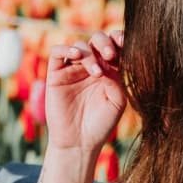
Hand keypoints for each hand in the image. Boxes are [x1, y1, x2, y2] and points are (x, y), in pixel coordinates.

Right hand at [45, 31, 126, 151]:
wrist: (79, 142)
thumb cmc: (101, 123)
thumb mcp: (117, 100)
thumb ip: (117, 77)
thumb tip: (109, 59)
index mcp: (109, 70)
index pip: (114, 46)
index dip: (119, 39)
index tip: (127, 43)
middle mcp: (91, 66)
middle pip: (97, 40)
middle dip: (105, 43)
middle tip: (111, 55)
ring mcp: (73, 69)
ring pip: (80, 45)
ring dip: (89, 54)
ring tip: (96, 72)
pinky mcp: (56, 74)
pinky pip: (57, 52)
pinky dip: (67, 49)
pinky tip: (77, 57)